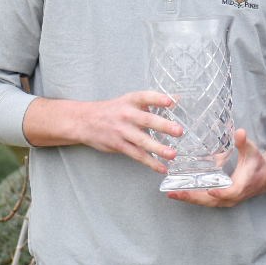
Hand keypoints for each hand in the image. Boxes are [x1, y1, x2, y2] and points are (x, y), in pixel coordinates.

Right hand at [24, 92, 180, 172]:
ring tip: (172, 154)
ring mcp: (122, 131)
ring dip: (158, 148)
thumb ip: (152, 101)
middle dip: (163, 126)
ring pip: (142, 141)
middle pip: (146, 120)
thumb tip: (177, 99)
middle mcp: (127, 115)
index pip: (145, 97)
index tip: (170, 101)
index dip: (158, 98)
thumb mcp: (130, 101)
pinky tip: (162, 167)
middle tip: (179, 131)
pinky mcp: (119, 145)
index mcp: (131, 100)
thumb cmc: (114, 110)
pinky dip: (150, 162)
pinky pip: (137, 155)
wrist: (86, 121)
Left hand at [167, 128, 265, 206]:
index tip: (209, 190)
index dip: (220, 192)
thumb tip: (239, 132)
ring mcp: (226, 200)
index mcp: (241, 186)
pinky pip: (206, 201)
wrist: (264, 176)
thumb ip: (244, 143)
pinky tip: (180, 192)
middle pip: (211, 201)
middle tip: (175, 193)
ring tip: (172, 193)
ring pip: (206, 203)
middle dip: (193, 197)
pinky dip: (193, 197)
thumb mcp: (251, 151)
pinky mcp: (222, 200)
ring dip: (189, 198)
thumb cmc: (257, 162)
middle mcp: (232, 197)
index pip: (229, 192)